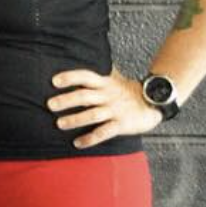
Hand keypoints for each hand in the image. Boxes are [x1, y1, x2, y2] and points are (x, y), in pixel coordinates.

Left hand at [48, 67, 165, 147]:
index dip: (70, 77)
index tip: (54, 81)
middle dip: (66, 100)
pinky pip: (104, 132)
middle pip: (85, 96)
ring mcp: (115, 110)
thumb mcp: (114, 80)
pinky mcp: (122, 124)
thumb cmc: (128, 92)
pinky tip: (78, 143)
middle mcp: (109, 95)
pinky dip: (90, 138)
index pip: (86, 76)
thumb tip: (81, 63)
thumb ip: (97, 77)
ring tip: (60, 124)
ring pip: (93, 114)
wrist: (155, 103)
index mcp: (105, 83)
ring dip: (75, 119)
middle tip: (50, 105)